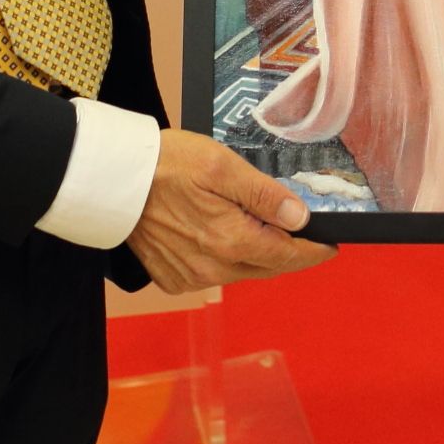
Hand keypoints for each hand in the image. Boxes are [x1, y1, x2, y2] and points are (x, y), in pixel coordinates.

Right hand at [125, 128, 336, 294]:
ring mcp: (191, 277)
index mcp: (231, 243)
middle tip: (301, 232)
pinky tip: (221, 234)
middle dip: (288, 252)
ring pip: (241, 272)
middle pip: (267, 267)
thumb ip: (264, 195)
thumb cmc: (167, 165)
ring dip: (256, 254)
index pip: (288, 256)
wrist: (113, 180)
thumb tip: (301, 218)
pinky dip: (226, 259)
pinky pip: (212, 274)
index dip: (314, 251)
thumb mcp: (223, 167)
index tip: (331, 245)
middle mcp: (213, 269)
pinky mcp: (173, 277)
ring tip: (260, 227)